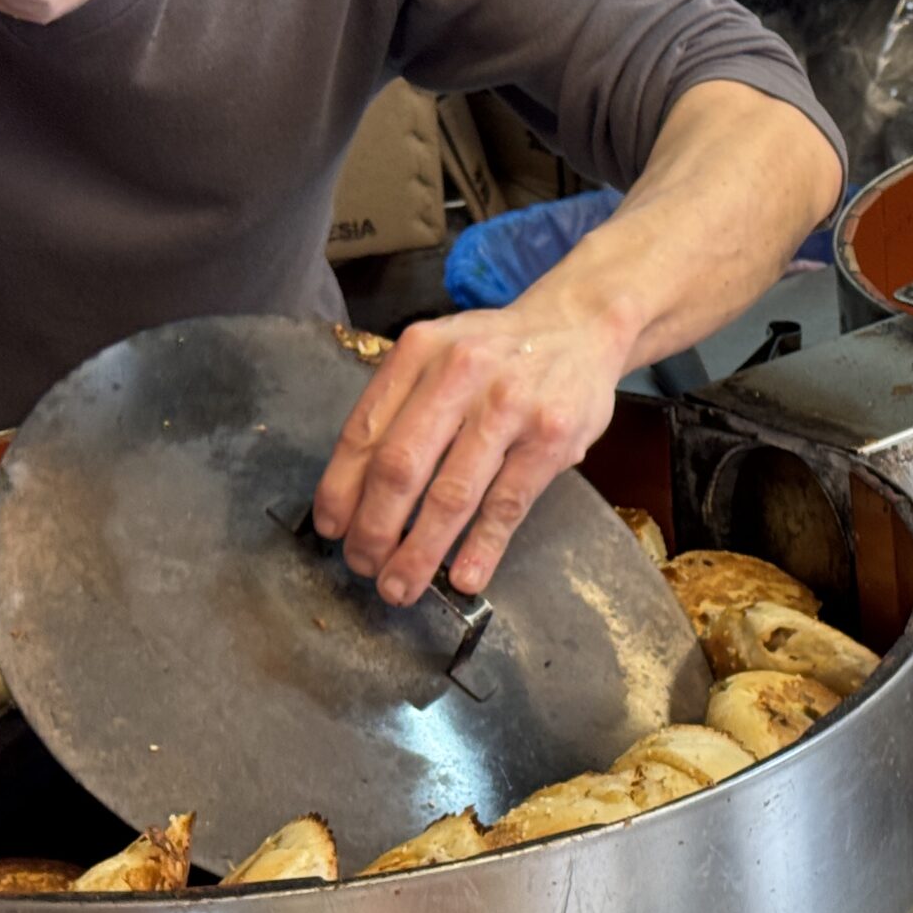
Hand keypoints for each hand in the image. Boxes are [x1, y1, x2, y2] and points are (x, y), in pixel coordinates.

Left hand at [312, 304, 628, 603]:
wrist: (580, 326)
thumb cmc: (499, 354)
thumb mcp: (441, 355)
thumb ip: (402, 406)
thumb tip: (356, 491)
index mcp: (419, 352)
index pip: (364, 431)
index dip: (340, 490)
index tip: (331, 529)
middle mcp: (460, 372)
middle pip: (400, 467)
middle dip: (374, 529)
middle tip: (364, 565)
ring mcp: (509, 405)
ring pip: (451, 495)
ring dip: (420, 552)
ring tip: (401, 586)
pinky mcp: (550, 438)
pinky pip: (507, 504)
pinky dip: (481, 547)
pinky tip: (463, 577)